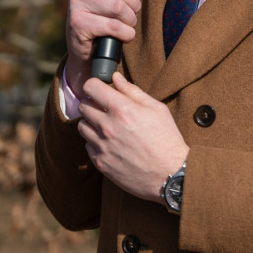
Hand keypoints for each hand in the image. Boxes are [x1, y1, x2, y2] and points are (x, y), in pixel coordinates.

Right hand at [65, 0, 149, 95]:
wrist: (88, 47)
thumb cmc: (107, 16)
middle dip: (134, 4)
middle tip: (132, 14)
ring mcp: (75, 4)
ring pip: (118, 7)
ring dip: (131, 20)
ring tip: (128, 25)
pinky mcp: (77, 23)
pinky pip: (113, 26)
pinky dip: (126, 33)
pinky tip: (124, 35)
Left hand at [77, 72, 188, 203]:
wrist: (170, 175)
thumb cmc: (167, 139)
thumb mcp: (156, 109)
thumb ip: (132, 91)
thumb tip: (116, 78)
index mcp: (121, 109)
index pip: (90, 87)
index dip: (94, 85)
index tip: (101, 89)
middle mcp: (107, 126)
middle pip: (83, 106)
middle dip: (92, 103)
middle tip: (105, 108)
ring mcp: (102, 146)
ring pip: (82, 126)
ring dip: (91, 123)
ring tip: (107, 126)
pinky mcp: (100, 163)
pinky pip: (87, 146)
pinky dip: (95, 142)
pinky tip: (111, 143)